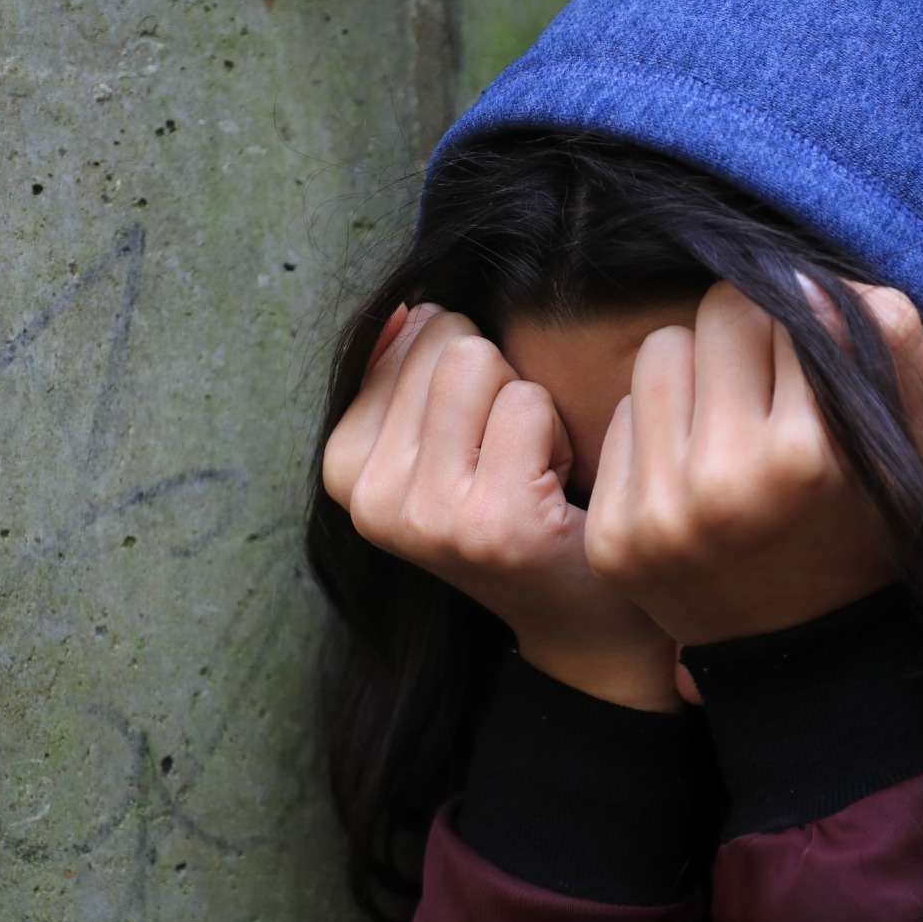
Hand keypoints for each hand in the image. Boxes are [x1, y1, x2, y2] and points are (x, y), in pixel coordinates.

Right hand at [321, 304, 679, 710]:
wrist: (579, 615)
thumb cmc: (512, 509)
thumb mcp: (438, 443)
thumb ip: (409, 371)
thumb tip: (410, 306)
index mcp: (343, 469)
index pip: (412, 332)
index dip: (465, 376)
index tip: (476, 445)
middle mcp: (372, 498)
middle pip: (448, 343)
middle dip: (496, 386)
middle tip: (508, 460)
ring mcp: (428, 515)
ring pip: (483, 364)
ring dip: (526, 408)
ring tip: (528, 472)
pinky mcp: (491, 521)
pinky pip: (528, 403)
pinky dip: (558, 435)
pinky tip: (552, 494)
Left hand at [584, 280, 922, 647]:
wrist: (803, 655)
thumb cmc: (866, 528)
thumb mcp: (912, 444)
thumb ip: (892, 348)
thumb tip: (810, 279)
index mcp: (810, 456)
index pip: (785, 303)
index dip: (804, 322)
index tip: (813, 361)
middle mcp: (726, 482)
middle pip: (716, 314)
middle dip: (747, 338)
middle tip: (770, 389)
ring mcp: (660, 512)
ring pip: (658, 351)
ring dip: (695, 375)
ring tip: (729, 428)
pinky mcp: (612, 534)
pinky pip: (620, 416)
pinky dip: (656, 431)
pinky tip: (691, 475)